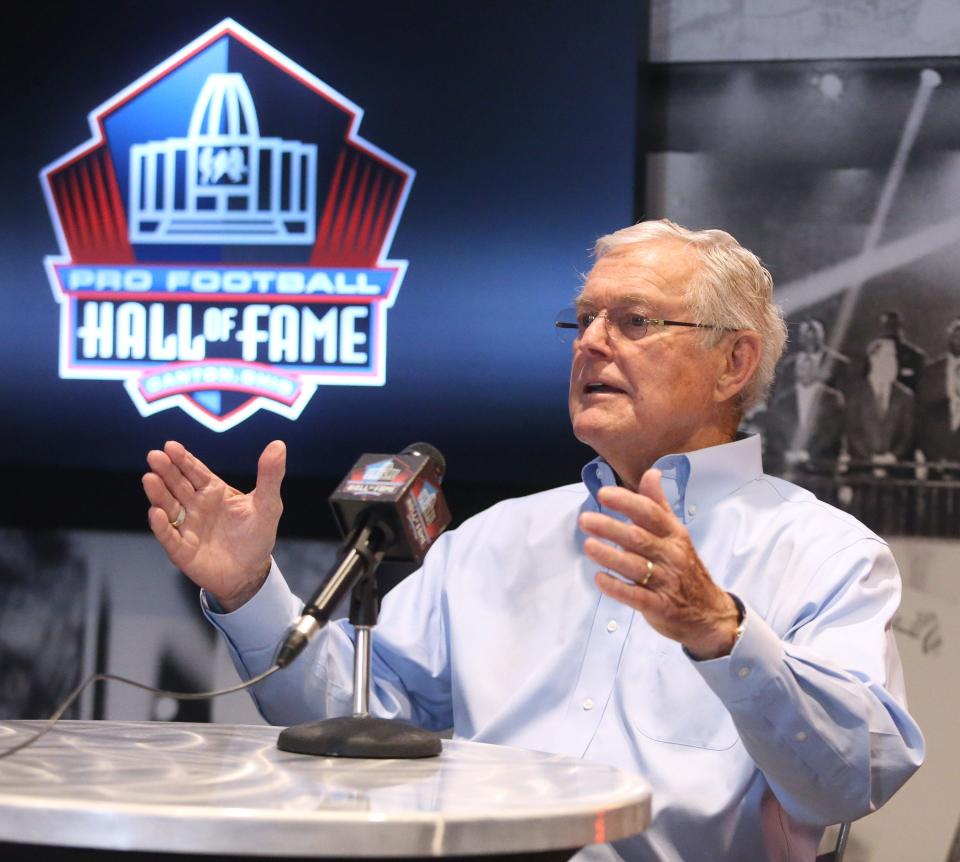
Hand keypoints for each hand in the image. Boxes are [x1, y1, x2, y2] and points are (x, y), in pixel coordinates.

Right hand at [142, 440, 285, 610]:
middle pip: (177, 485)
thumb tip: (279, 444)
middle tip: (155, 456)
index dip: (183, 459)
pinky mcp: (182, 550)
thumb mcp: (268, 504)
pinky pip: (169, 537)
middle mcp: (196, 506)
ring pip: (168, 507)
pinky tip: (156, 513)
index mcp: (213, 491)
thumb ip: (270, 476)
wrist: (251, 572)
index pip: (195, 471)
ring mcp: (187, 527)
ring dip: (158, 493)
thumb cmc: (257, 536)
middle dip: (166, 471)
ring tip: (150, 478)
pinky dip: (161, 526)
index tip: (171, 446)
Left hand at [578, 469, 739, 659]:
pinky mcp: (660, 606)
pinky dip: (618, 588)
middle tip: (585, 520)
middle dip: (610, 527)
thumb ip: (659, 504)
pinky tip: (599, 579)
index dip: (627, 502)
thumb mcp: (676, 533)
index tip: (603, 493)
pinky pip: (637, 596)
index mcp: (674, 534)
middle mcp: (671, 555)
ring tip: (588, 545)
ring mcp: (666, 581)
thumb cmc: (685, 568)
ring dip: (610, 556)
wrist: (710, 613)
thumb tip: (651, 472)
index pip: (650, 513)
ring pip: (636, 566)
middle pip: (639, 538)